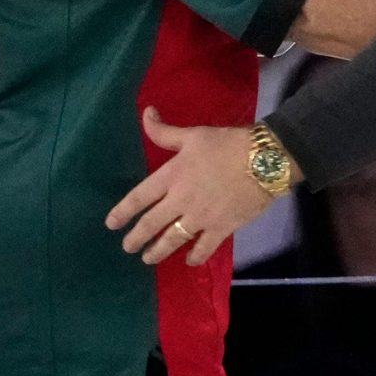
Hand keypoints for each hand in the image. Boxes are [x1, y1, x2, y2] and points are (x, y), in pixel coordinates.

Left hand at [105, 108, 272, 266]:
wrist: (263, 160)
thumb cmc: (227, 144)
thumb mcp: (194, 134)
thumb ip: (165, 132)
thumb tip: (146, 114)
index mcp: (172, 176)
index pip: (139, 197)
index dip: (123, 211)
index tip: (111, 224)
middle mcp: (181, 200)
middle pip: (152, 223)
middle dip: (137, 238)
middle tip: (128, 247)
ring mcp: (200, 217)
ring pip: (173, 239)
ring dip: (158, 251)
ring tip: (148, 259)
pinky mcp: (221, 228)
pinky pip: (204, 248)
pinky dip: (196, 256)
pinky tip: (190, 261)